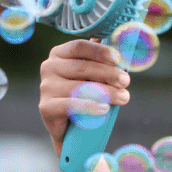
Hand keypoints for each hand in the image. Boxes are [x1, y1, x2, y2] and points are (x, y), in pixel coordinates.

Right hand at [38, 37, 131, 154]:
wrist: (72, 130)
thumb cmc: (86, 96)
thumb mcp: (93, 75)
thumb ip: (100, 60)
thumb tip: (118, 42)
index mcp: (60, 54)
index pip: (80, 47)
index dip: (99, 51)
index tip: (117, 58)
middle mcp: (49, 67)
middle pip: (82, 67)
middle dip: (108, 73)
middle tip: (126, 81)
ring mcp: (46, 87)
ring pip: (80, 87)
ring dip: (106, 92)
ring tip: (123, 97)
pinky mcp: (46, 107)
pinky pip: (71, 105)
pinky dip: (90, 106)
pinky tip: (105, 108)